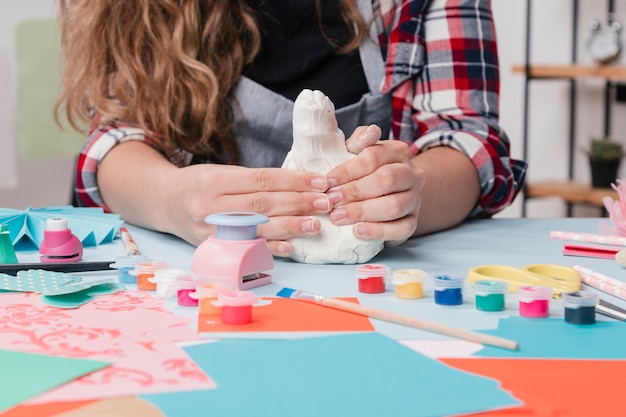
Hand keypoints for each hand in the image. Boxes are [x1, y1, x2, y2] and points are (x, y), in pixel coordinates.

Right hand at [165, 164, 332, 255]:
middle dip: (297, 203)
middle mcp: (211, 205)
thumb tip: (299, 183)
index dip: (293, 181)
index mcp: (215, 180)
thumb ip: (253, 180)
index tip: (319, 181)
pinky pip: (245, 250)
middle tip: (325, 202)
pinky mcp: (213, 248)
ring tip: (315, 224)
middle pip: (261, 204)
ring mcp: (211, 230)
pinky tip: (290, 247)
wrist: (163, 203)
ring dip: (289, 227)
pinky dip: (269, 249)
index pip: (261, 180)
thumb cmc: (199, 184)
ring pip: (256, 228)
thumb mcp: (220, 172)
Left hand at [324, 125, 424, 245]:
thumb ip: (358, 142)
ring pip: (394, 206)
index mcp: (397, 151)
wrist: (389, 194)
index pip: (373, 157)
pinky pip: (400, 229)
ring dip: (363, 212)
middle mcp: (412, 174)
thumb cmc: (365, 172)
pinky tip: (357, 231)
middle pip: (386, 180)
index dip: (348, 170)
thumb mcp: (358, 153)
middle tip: (331, 201)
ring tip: (338, 217)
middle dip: (354, 191)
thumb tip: (369, 131)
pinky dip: (377, 231)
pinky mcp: (413, 222)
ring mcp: (415, 199)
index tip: (327, 182)